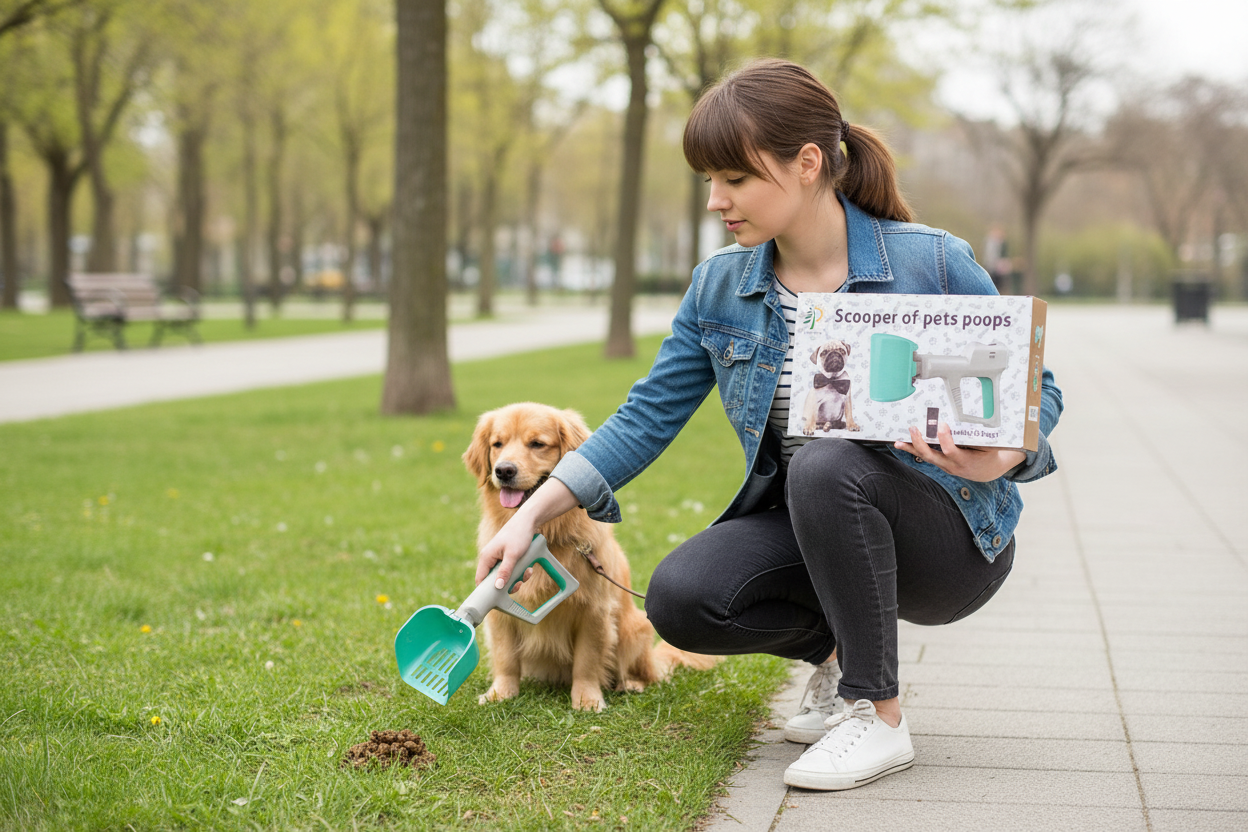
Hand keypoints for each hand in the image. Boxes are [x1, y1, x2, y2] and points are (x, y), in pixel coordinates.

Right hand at [475, 521, 536, 590]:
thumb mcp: (513, 555)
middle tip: (519, 584)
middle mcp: (490, 558)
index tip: (497, 599)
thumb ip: (505, 571)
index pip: (480, 579)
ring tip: (527, 572)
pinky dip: (520, 571)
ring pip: (505, 576)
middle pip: (494, 580)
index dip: (486, 591)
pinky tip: (529, 567)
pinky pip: (511, 569)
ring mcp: (499, 557)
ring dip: (517, 577)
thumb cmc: (518, 535)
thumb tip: (497, 587)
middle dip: (508, 584)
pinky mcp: (507, 556)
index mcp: (486, 557)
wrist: (529, 520)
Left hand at [895, 423, 1025, 482]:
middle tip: (913, 429)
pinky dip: (912, 450)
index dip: (945, 439)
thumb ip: (982, 436)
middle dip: (920, 443)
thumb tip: (977, 417)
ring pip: (925, 457)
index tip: (941, 424)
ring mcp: (944, 466)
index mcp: (965, 460)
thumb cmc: (989, 455)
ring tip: (898, 441)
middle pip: (932, 456)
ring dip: (911, 448)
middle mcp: (952, 465)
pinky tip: (900, 444)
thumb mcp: (991, 446)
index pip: (951, 451)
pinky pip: (925, 456)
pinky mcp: (940, 463)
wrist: (987, 471)